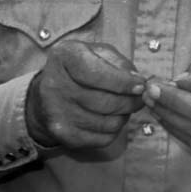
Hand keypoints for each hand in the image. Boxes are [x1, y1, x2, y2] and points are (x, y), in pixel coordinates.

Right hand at [26, 41, 144, 149]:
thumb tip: (138, 84)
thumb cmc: (81, 69)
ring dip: (123, 116)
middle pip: (104, 102)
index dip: (123, 82)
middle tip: (139, 99)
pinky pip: (102, 138)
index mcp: (64, 56)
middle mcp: (54, 84)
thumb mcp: (98, 53)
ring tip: (123, 107)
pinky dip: (114, 130)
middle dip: (130, 102)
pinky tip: (110, 118)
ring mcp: (56, 112)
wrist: (49, 93)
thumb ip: (120, 64)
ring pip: (107, 123)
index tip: (141, 86)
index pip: (97, 73)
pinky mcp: (63, 134)